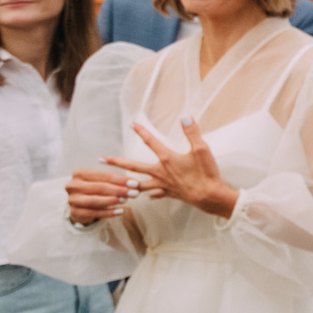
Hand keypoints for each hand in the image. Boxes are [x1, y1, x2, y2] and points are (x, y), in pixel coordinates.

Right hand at [65, 166, 137, 224]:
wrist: (81, 205)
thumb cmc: (95, 189)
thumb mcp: (102, 181)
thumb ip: (115, 181)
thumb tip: (135, 184)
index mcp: (79, 173)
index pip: (102, 175)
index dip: (120, 179)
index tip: (135, 183)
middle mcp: (73, 185)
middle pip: (99, 187)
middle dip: (119, 190)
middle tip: (134, 193)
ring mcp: (72, 199)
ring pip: (95, 200)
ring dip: (112, 200)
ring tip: (126, 200)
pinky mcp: (75, 212)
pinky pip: (94, 213)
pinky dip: (108, 212)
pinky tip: (120, 211)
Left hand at [113, 116, 239, 220]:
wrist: (210, 196)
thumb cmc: (205, 173)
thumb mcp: (201, 149)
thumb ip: (192, 132)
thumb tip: (185, 117)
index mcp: (167, 159)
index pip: (151, 142)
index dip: (142, 131)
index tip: (132, 124)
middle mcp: (160, 172)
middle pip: (134, 166)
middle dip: (117, 162)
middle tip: (102, 159)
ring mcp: (163, 185)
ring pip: (140, 185)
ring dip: (127, 183)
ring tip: (116, 183)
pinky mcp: (170, 194)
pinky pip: (156, 194)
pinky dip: (151, 194)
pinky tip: (149, 196)